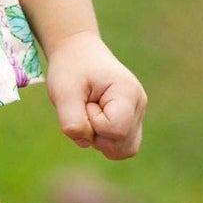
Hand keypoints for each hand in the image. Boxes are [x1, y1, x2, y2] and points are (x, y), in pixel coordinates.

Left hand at [45, 31, 146, 159]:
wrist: (78, 52)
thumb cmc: (71, 69)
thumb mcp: (63, 92)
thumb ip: (72, 121)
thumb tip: (85, 142)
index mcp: (128, 92)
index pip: (115, 130)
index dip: (93, 123)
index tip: (85, 101)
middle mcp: (139, 105)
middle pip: (122, 146)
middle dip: (96, 135)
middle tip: (86, 108)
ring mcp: (137, 114)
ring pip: (123, 150)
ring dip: (99, 140)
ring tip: (90, 113)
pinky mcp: (131, 121)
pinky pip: (121, 147)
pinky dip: (103, 140)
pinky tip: (94, 120)